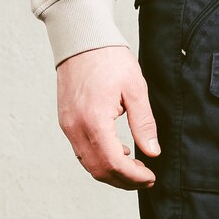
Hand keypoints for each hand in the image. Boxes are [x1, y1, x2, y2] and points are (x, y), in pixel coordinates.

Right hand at [55, 45, 159, 188]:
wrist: (80, 38)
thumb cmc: (109, 58)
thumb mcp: (135, 89)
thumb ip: (143, 123)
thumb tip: (152, 152)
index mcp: (94, 120)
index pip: (113, 163)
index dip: (133, 177)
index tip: (151, 177)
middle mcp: (75, 127)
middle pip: (99, 170)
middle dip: (124, 180)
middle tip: (145, 177)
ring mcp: (67, 126)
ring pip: (88, 164)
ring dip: (111, 172)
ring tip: (135, 168)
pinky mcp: (65, 121)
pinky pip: (81, 151)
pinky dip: (99, 159)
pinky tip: (118, 151)